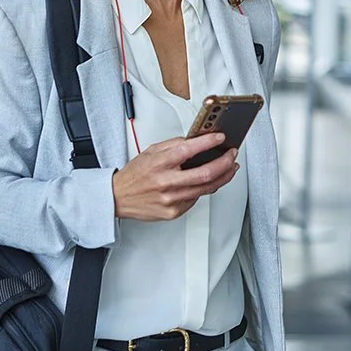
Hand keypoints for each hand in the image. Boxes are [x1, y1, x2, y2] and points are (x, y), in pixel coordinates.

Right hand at [110, 133, 239, 220]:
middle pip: (205, 174)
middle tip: (232, 155)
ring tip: (230, 168)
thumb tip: (195, 140)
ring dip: (223, 177)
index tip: (220, 138)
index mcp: (159, 163)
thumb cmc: (135, 175)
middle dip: (225, 162)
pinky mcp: (174, 211)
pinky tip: (207, 182)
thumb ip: (172, 144)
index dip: (208, 142)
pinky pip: (196, 199)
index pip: (188, 150)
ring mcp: (171, 199)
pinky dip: (204, 189)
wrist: (119, 198)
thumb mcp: (150, 152)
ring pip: (206, 188)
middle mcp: (166, 182)